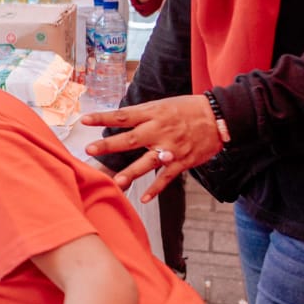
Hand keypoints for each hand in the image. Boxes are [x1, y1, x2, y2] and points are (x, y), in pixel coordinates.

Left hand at [81, 95, 222, 202]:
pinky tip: (143, 198)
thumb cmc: (187, 109)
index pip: (122, 116)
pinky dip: (155, 188)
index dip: (102, 117)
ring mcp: (170, 148)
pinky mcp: (182, 161)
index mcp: (152, 114)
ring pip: (148, 162)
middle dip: (109, 145)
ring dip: (132, 172)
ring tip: (116, 181)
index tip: (84, 119)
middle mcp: (159, 130)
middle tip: (90, 150)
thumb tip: (118, 119)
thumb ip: (141, 115)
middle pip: (130, 139)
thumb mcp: (162, 105)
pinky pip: (166, 177)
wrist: (219, 118)